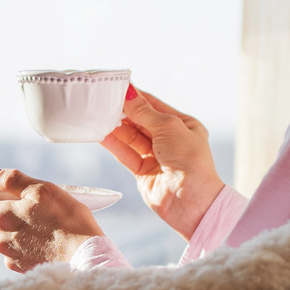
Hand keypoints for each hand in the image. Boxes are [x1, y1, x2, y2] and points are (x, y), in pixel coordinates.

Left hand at [0, 169, 104, 272]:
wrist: (86, 257)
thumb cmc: (67, 219)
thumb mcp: (42, 189)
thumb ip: (13, 179)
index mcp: (0, 216)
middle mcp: (0, 240)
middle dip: (9, 214)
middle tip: (34, 210)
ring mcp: (11, 257)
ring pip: (10, 238)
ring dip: (21, 231)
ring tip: (48, 228)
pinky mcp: (24, 271)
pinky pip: (21, 254)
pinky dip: (30, 247)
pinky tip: (48, 244)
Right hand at [101, 86, 225, 238]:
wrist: (191, 201)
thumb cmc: (190, 160)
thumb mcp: (169, 128)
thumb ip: (145, 112)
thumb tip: (129, 94)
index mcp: (183, 125)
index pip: (155, 106)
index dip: (136, 97)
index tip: (117, 87)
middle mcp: (170, 140)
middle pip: (141, 121)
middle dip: (124, 112)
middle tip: (103, 101)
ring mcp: (156, 156)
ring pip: (131, 138)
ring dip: (116, 128)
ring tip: (98, 116)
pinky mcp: (144, 172)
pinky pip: (126, 155)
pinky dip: (114, 145)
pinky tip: (101, 135)